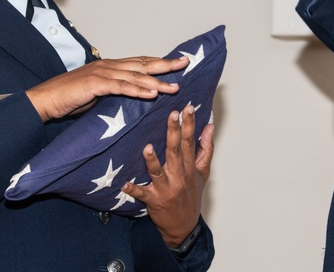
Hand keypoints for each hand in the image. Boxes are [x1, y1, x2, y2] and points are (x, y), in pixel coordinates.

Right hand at [25, 55, 188, 121]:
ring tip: (175, 85)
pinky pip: (121, 87)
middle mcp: (108, 65)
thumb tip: (129, 98)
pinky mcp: (95, 84)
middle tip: (185, 62)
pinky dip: (138, 89)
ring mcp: (102, 73)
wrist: (44, 100)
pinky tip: (152, 93)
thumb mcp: (96, 94)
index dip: (159, 61)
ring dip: (157, 80)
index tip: (176, 62)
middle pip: (143, 63)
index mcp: (109, 66)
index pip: (140, 62)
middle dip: (166, 64)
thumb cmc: (67, 98)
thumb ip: (112, 92)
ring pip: (136, 75)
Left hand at [121, 104, 214, 248]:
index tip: (188, 108)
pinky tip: (124, 184)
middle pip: (176, 152)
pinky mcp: (154, 200)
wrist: (183, 226)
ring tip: (148, 148)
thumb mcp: (203, 173)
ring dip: (152, 161)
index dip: (190, 125)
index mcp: (190, 168)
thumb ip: (206, 149)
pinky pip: (142, 194)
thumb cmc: (191, 195)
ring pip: (159, 172)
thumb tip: (209, 126)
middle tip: (172, 114)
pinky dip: (133, 190)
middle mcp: (179, 176)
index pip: (190, 142)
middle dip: (174, 132)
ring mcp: (166, 189)